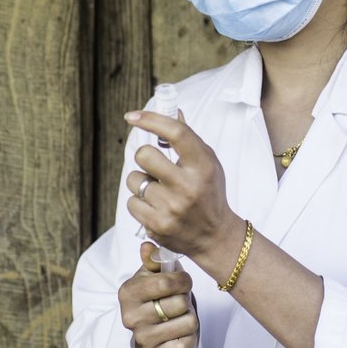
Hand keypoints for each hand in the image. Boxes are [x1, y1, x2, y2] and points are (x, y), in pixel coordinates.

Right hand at [119, 242, 198, 347]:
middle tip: (179, 299)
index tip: (184, 281)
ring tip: (179, 315)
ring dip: (190, 317)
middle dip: (186, 298)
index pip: (167, 283)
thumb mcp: (151, 274)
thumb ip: (153, 259)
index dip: (183, 280)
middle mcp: (131, 317)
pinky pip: (186, 345)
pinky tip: (180, 331)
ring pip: (189, 323)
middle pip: (180, 304)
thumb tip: (147, 246)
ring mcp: (142, 338)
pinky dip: (189, 337)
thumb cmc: (154, 294)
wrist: (149, 326)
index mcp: (128, 292)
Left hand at [124, 109, 239, 259]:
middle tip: (154, 167)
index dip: (151, 120)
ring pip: (134, 180)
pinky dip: (140, 204)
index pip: (175, 132)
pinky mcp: (157, 225)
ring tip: (159, 192)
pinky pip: (131, 202)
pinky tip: (156, 208)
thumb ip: (188, 139)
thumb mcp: (208, 164)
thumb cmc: (209, 194)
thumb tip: (173, 111)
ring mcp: (171, 207)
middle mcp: (187, 186)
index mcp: (202, 166)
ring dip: (141, 183)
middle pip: (144, 155)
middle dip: (145, 158)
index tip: (133, 116)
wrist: (215, 236)